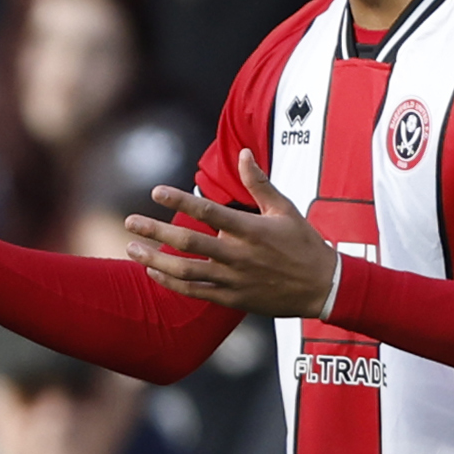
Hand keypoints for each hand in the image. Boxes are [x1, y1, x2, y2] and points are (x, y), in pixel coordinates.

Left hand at [125, 153, 339, 316]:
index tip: (156, 191)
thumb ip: (259, 183)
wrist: (323, 288)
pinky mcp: (233, 299)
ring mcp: (234, 280)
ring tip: (131, 249)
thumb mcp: (285, 209)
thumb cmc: (304, 244)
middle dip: (155, 231)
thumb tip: (243, 153)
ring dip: (154, 260)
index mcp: (251, 230)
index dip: (180, 200)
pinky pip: (194, 292)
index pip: (209, 211)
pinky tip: (153, 272)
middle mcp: (239, 255)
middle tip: (130, 222)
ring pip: (185, 271)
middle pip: (188, 242)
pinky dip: (171, 283)